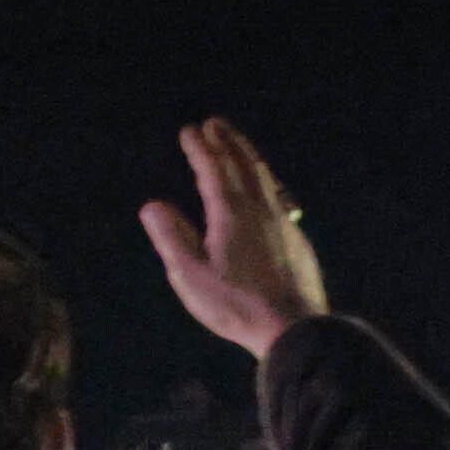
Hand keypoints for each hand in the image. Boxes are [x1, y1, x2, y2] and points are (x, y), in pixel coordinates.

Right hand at [138, 116, 327, 359]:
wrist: (294, 327)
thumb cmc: (236, 304)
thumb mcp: (191, 275)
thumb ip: (171, 237)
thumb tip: (153, 205)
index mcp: (231, 214)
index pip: (213, 171)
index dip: (199, 149)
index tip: (188, 130)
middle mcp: (259, 209)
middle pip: (243, 165)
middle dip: (226, 142)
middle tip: (215, 123)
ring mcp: (282, 222)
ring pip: (265, 177)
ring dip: (248, 155)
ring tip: (238, 144)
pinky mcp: (296, 238)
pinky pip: (278, 195)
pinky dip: (266, 179)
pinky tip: (267, 187)